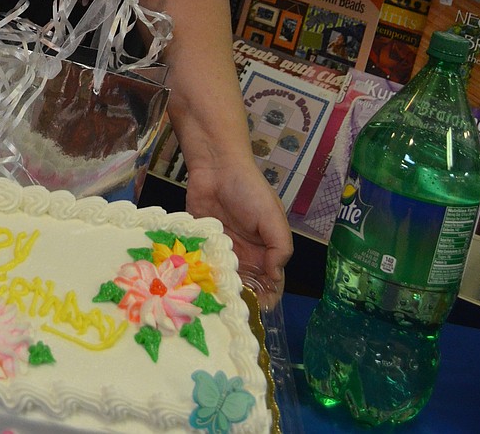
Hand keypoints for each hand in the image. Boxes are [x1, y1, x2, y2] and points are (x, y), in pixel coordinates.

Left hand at [184, 159, 292, 307]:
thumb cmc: (249, 189)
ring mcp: (222, 252)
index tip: (259, 310)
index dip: (268, 298)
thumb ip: (280, 246)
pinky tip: (199, 289)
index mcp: (266, 250)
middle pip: (247, 287)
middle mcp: (245, 255)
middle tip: (234, 311)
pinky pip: (203, 267)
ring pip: (224, 281)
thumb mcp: (272, 216)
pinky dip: (202, 279)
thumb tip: (275, 276)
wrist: (216, 167)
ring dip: (221, 292)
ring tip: (216, 305)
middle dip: (243, 300)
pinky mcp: (201, 245)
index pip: (272, 283)